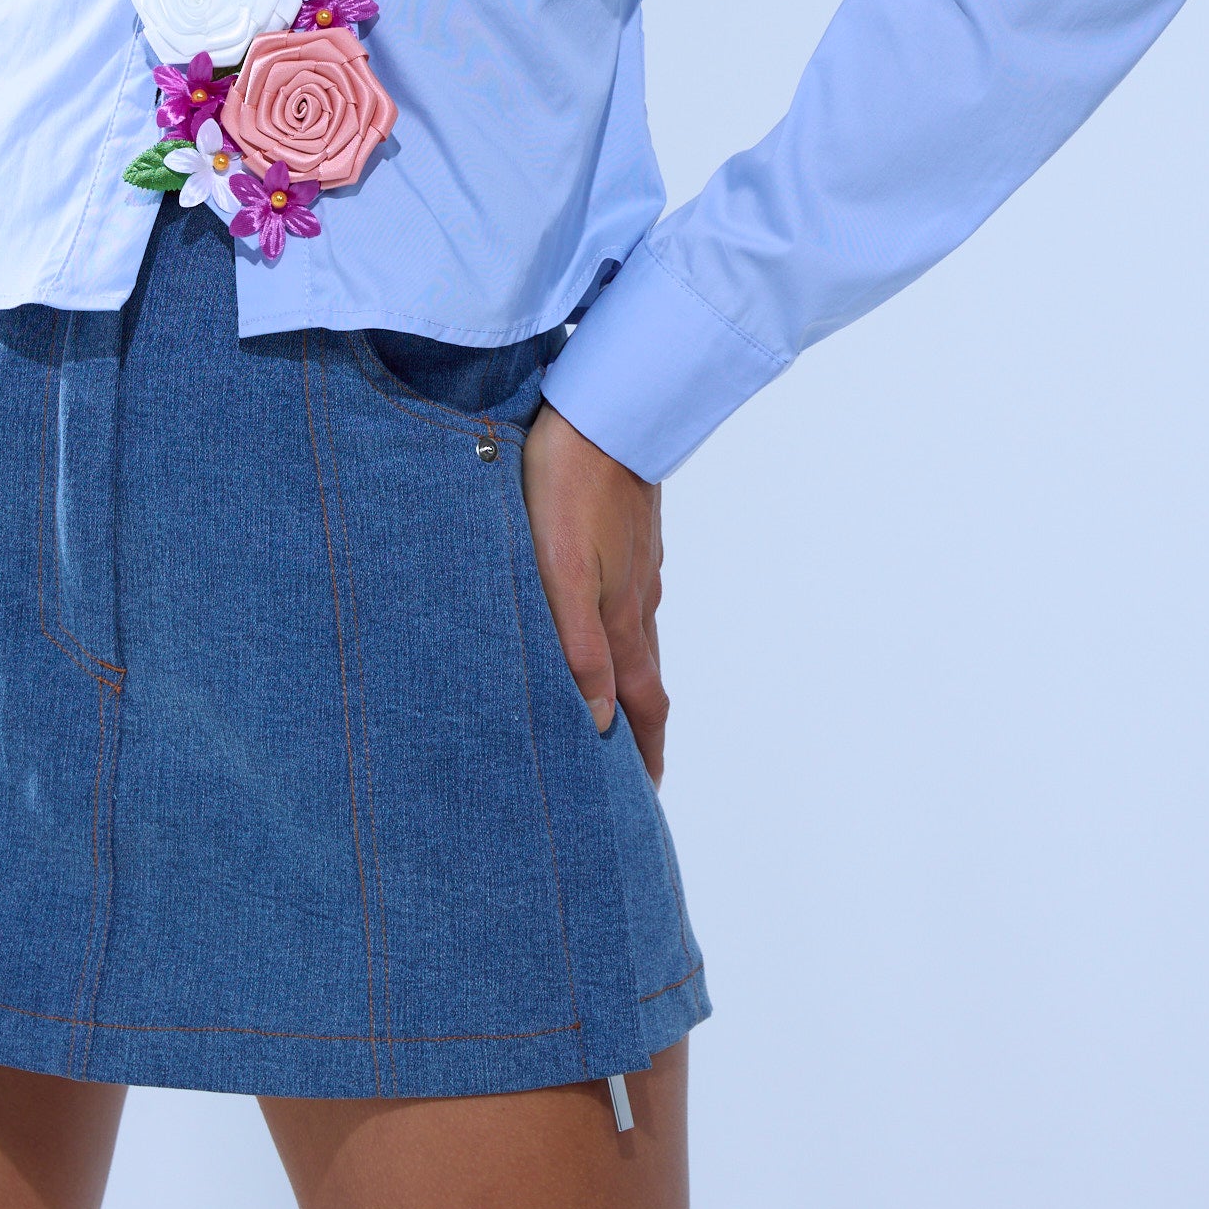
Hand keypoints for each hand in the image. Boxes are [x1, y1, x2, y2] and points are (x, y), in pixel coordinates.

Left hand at [520, 400, 667, 779]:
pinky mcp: (629, 536)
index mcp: (621, 618)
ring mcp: (638, 566)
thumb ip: (579, 646)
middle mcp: (638, 600)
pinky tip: (606, 622)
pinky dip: (623, 634)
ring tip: (617, 708)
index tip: (643, 797)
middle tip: (634, 770)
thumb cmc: (570, 486)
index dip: (645, 754)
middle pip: (646, 680)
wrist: (606, 410)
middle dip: (643, 730)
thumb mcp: (562, 571)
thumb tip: (598, 721)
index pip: (641, 705)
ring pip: (638, 639)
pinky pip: (631, 601)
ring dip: (632, 682)